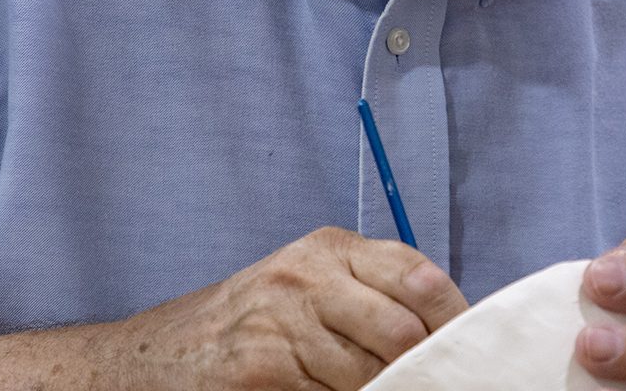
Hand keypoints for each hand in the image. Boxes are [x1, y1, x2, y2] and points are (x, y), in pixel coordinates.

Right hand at [99, 226, 468, 389]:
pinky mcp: (260, 371)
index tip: (469, 352)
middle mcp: (305, 277)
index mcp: (329, 249)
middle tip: (432, 386)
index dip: (456, 321)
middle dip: (423, 371)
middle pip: (403, 333)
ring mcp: (280, 324)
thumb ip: (372, 294)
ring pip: (371, 377)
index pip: (420, 278)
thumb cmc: (250, 325)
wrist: (156, 358)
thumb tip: (453, 333)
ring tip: (371, 390)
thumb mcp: (309, 286)